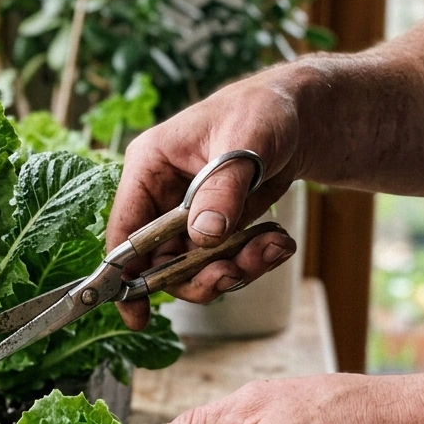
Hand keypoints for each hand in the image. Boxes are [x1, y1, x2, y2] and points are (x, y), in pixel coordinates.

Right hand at [108, 72, 304, 329]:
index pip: (125, 227)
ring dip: (232, 270)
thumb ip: (222, 189)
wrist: (300, 117)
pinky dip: (251, 262)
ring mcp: (187, 216)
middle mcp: (161, 196)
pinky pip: (221, 261)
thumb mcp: (246, 141)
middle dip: (196, 275)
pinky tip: (277, 244)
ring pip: (193, 268)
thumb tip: (204, 235)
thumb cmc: (264, 110)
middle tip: (232, 274)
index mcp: (150, 167)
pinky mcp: (214, 228)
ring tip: (271, 249)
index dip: (123, 273)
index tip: (133, 313)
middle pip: (158, 260)